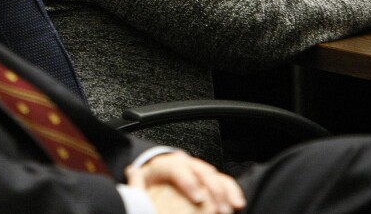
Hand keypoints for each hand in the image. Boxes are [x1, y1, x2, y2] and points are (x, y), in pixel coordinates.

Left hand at [127, 151, 245, 213]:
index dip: (189, 182)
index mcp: (165, 164)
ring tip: (233, 207)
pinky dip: (232, 192)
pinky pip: (224, 181)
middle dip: (214, 189)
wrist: (158, 175)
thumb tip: (133, 173)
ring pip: (216, 175)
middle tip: (219, 208)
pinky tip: (237, 204)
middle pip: (202, 170)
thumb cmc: (150, 182)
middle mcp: (184, 163)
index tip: (198, 198)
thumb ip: (137, 182)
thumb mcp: (140, 182)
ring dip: (227, 191)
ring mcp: (197, 170)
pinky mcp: (208, 179)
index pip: (178, 168)